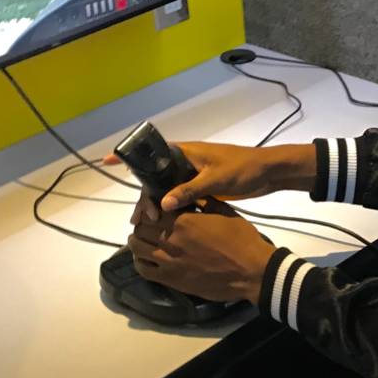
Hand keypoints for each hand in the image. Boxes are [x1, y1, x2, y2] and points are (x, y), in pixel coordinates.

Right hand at [104, 142, 315, 213]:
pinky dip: (168, 208)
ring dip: (155, 205)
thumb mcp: (216, 179)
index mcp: (186, 152)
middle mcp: (185, 161)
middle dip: (144, 196)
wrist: (269, 173)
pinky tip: (162, 224)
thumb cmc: (243, 168)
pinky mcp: (200, 186)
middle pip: (156, 178)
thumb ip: (189, 190)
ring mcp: (191, 174)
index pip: (152, 153)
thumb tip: (162, 204)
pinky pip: (177, 197)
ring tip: (146, 225)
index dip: (130, 157)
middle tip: (140, 219)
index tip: (108, 160)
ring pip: (165, 189)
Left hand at [128, 200, 275, 302]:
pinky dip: (139, 262)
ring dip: (138, 241)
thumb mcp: (223, 210)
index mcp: (183, 220)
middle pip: (141, 228)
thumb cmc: (241, 238)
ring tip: (145, 240)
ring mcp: (168, 261)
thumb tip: (183, 194)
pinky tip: (145, 259)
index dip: (151, 207)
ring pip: (137, 247)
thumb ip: (200, 201)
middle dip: (143, 223)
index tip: (156, 209)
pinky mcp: (171, 279)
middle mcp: (170, 239)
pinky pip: (144, 270)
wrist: (251, 271)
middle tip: (150, 224)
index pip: (152, 209)